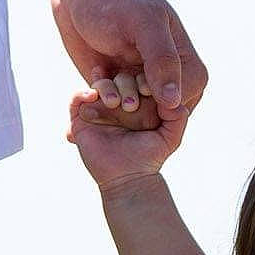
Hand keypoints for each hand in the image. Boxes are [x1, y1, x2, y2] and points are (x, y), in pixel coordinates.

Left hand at [51, 0, 204, 127]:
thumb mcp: (143, 23)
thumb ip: (163, 60)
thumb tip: (174, 102)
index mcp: (188, 67)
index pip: (179, 106)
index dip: (155, 104)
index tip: (135, 82)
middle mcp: (169, 82)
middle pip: (154, 118)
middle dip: (130, 104)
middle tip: (115, 75)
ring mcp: (142, 86)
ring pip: (130, 118)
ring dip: (113, 100)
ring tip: (105, 71)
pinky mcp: (118, 87)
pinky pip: (111, 110)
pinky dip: (100, 97)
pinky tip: (97, 73)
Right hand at [66, 84, 184, 188]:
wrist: (128, 177)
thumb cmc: (150, 157)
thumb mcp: (171, 136)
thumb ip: (177, 115)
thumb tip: (172, 95)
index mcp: (139, 100)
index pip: (139, 77)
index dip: (143, 79)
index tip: (147, 91)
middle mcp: (119, 100)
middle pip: (119, 76)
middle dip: (125, 84)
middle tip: (131, 105)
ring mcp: (100, 108)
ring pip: (99, 83)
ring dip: (106, 87)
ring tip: (113, 103)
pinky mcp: (82, 119)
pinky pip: (77, 98)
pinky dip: (82, 93)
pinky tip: (93, 97)